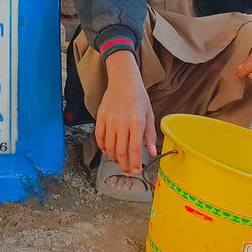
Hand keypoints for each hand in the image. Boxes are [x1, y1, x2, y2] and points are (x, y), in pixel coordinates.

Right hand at [94, 50, 155, 175]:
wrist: (123, 80)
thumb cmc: (138, 97)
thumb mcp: (149, 114)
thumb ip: (150, 135)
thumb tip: (152, 152)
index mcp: (136, 122)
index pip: (134, 148)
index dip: (135, 162)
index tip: (137, 170)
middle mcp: (122, 122)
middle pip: (121, 150)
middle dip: (125, 165)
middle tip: (128, 171)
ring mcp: (109, 119)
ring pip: (109, 146)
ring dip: (114, 157)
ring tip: (119, 162)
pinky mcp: (100, 116)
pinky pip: (99, 136)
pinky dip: (102, 146)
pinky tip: (107, 151)